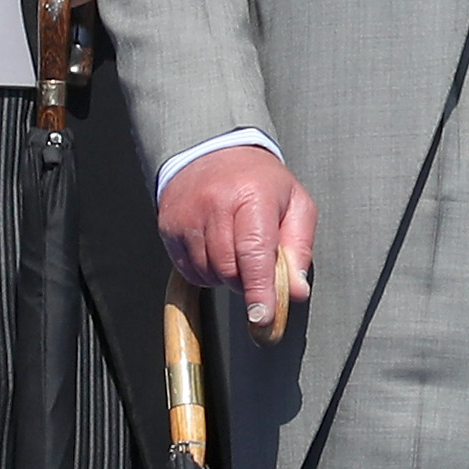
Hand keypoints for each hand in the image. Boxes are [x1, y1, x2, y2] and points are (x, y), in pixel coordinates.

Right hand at [158, 145, 315, 335]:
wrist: (213, 151)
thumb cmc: (260, 182)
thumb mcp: (295, 205)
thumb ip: (300, 249)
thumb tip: (296, 291)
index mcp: (252, 195)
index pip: (255, 253)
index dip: (259, 290)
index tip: (262, 317)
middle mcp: (214, 204)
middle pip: (230, 269)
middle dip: (247, 282)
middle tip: (257, 266)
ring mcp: (187, 216)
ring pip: (208, 273)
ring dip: (226, 277)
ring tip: (237, 250)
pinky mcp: (169, 227)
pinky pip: (190, 270)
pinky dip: (207, 272)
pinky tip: (217, 251)